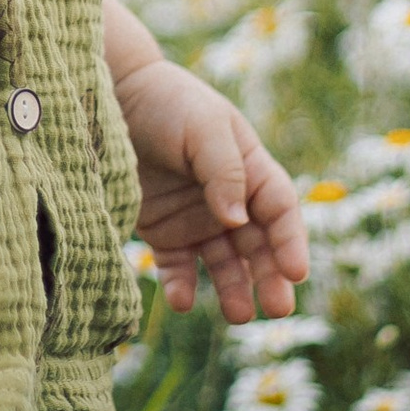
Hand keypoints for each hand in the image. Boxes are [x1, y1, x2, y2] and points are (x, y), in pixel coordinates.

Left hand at [107, 55, 308, 323]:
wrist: (113, 96)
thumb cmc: (167, 102)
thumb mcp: (203, 125)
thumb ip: (225, 171)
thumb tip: (236, 221)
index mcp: (249, 168)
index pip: (280, 210)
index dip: (291, 242)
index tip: (296, 273)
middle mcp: (228, 199)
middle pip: (258, 245)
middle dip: (271, 277)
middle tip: (278, 309)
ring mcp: (195, 218)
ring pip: (224, 263)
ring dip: (234, 289)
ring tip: (238, 314)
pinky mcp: (163, 231)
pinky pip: (178, 267)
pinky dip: (182, 287)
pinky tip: (182, 301)